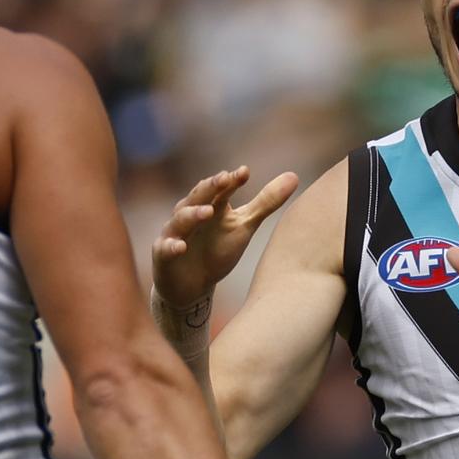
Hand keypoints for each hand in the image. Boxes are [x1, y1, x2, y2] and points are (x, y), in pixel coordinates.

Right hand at [153, 166, 298, 307]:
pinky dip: (172, 246)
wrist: (193, 285)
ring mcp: (175, 233)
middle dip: (210, 187)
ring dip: (193, 214)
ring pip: (181, 219)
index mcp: (212, 205)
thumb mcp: (244, 226)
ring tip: (208, 211)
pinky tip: (181, 246)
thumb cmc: (217, 250)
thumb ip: (266, 203)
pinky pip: (166, 248)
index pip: (221, 188)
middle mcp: (191, 214)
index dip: (231, 180)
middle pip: (199, 196)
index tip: (244, 173)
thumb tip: (294, 176)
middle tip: (223, 179)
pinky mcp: (164, 254)